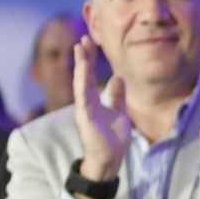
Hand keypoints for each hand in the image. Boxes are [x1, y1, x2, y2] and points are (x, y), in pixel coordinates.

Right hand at [71, 35, 129, 182]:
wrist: (110, 159)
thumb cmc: (112, 139)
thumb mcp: (119, 112)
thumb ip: (117, 96)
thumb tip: (118, 78)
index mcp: (94, 100)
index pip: (91, 75)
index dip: (91, 60)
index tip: (91, 43)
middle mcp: (86, 102)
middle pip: (84, 75)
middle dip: (84, 57)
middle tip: (84, 39)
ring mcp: (84, 109)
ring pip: (81, 83)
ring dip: (81, 65)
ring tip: (80, 48)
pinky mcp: (85, 117)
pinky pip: (83, 97)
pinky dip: (82, 82)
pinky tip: (83, 69)